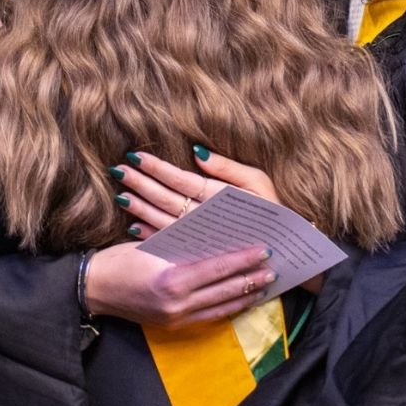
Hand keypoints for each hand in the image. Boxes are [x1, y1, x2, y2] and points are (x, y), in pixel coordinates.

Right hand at [84, 242, 275, 327]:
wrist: (95, 288)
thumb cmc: (120, 259)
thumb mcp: (152, 245)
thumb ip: (183, 245)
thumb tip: (214, 238)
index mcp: (173, 279)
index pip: (218, 269)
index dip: (243, 260)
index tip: (263, 249)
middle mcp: (178, 303)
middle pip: (224, 290)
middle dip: (251, 279)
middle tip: (273, 268)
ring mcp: (176, 318)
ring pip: (220, 307)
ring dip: (244, 296)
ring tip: (264, 285)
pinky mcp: (173, 326)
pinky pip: (208, 317)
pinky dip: (227, 307)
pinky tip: (239, 300)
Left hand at [110, 146, 278, 239]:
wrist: (287, 253)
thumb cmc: (273, 211)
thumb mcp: (258, 182)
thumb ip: (227, 168)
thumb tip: (196, 153)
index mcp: (220, 197)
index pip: (181, 180)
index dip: (157, 168)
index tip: (136, 157)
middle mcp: (206, 219)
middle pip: (166, 199)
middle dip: (141, 183)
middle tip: (118, 170)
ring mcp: (200, 238)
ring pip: (163, 221)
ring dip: (140, 207)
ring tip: (121, 194)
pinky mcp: (199, 253)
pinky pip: (170, 243)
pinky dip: (150, 234)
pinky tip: (133, 226)